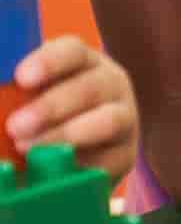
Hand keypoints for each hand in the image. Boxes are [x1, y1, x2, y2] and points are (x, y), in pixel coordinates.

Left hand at [9, 38, 138, 182]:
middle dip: (51, 107)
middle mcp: (110, 84)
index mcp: (83, 62)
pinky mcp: (125, 155)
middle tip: (15, 127)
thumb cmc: (37, 118)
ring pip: (108, 121)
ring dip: (67, 135)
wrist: (73, 152)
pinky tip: (51, 172)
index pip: (73, 52)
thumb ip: (8, 99)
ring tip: (27, 149)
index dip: (49, 62)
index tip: (21, 78)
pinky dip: (79, 165)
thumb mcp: (24, 98)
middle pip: (90, 87)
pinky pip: (109, 159)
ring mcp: (125, 118)